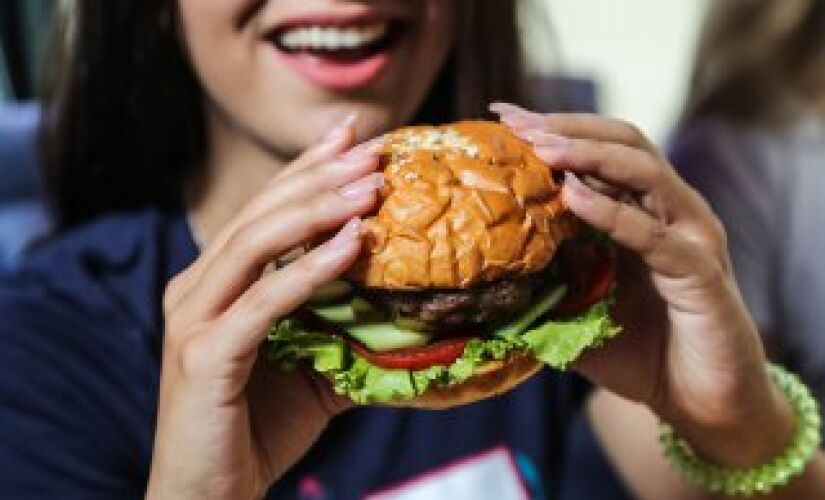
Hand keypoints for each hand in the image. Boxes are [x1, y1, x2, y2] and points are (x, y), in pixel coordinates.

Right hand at [146, 121, 383, 499]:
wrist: (208, 495)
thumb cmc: (256, 429)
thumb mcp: (309, 366)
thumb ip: (341, 328)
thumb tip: (403, 307)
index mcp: (214, 284)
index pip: (263, 212)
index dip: (305, 170)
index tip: (350, 137)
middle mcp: (195, 289)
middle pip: (261, 214)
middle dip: (320, 177)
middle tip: (373, 149)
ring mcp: (194, 320)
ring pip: (256, 243)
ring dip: (319, 209)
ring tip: (371, 185)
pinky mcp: (205, 356)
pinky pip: (265, 301)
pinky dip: (310, 268)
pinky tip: (353, 243)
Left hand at [490, 103, 794, 467]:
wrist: (699, 403)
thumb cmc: (641, 354)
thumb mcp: (578, 312)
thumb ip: (545, 286)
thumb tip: (481, 278)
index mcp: (644, 212)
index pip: (600, 153)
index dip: (554, 130)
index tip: (503, 118)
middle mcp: (671, 213)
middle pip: (625, 142)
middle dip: (568, 128)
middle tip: (517, 123)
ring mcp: (692, 237)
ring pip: (646, 173)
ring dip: (591, 156)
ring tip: (542, 149)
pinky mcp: (701, 274)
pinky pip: (657, 235)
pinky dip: (614, 213)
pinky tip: (574, 198)